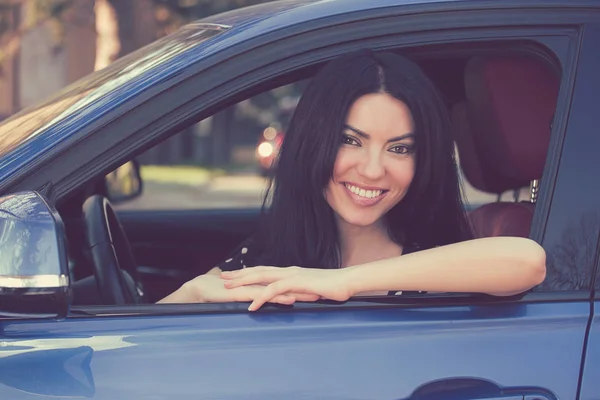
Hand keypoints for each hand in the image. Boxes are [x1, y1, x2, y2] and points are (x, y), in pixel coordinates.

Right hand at [177, 274, 318, 304]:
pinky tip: (289, 300)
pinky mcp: (244, 293)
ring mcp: (252, 286)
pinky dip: (278, 298)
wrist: (200, 289)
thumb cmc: (221, 293)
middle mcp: (260, 282)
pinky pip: (264, 296)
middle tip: (325, 291)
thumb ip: (256, 297)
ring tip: (314, 295)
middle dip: (307, 288)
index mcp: (261, 283)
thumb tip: (267, 302)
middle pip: (287, 284)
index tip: (320, 289)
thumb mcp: (243, 296)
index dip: (303, 286)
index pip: (286, 283)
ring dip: (298, 292)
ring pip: (279, 289)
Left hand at [221, 266, 353, 310]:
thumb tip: (295, 297)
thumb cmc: (334, 286)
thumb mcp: (313, 290)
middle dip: (239, 274)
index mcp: (291, 272)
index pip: (266, 270)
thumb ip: (301, 292)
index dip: (249, 273)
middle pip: (258, 271)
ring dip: (243, 283)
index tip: (235, 275)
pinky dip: (260, 298)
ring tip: (228, 289)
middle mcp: (289, 271)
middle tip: (223, 277)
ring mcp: (292, 276)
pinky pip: (274, 291)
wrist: (347, 281)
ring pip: (261, 277)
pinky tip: (251, 306)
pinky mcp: (296, 283)